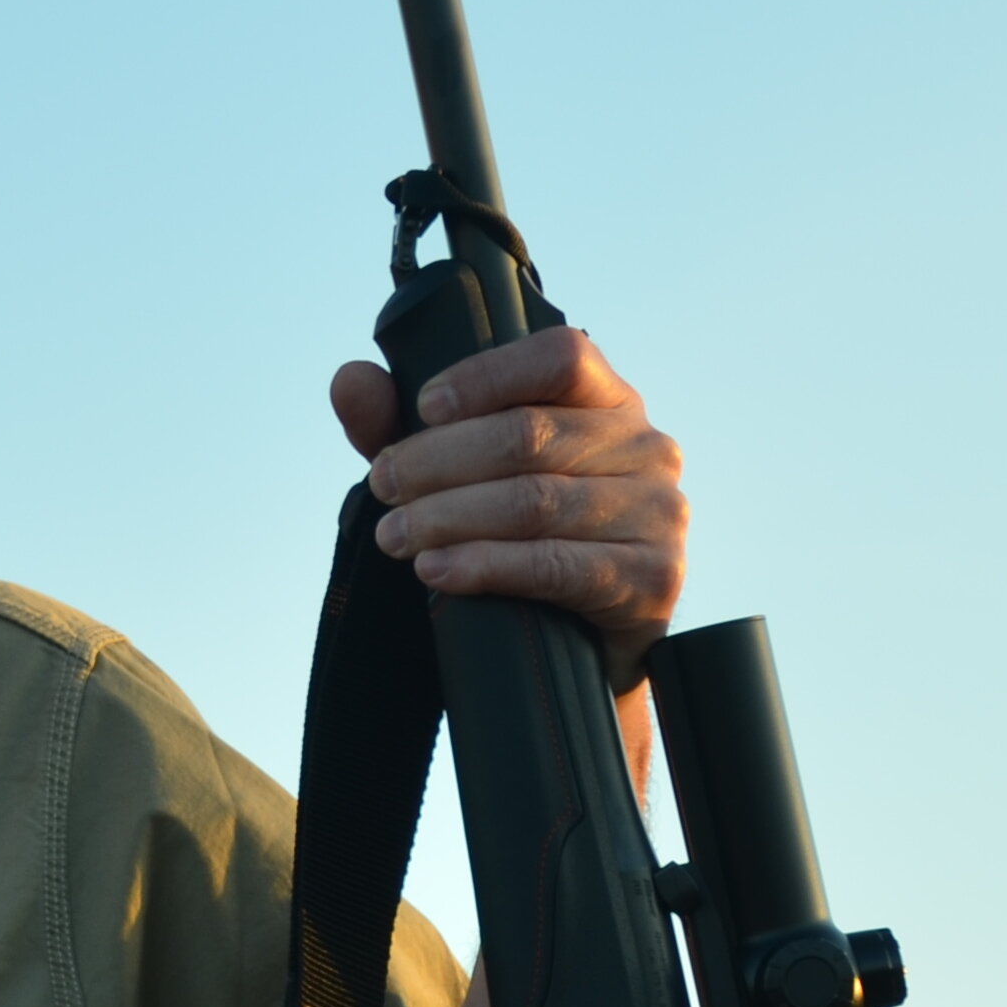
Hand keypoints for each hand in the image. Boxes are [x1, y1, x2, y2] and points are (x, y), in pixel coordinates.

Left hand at [327, 328, 687, 687]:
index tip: (422, 407)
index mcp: (611, 401)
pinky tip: (436, 571)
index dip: (487, 375)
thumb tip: (348, 380)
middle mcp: (647, 447)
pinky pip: (555, 566)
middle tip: (385, 486)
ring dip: (449, 517)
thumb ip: (408, 426)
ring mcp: (658, 513)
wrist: (585, 649)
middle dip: (440, 460)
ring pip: (535, 501)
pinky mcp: (652, 578)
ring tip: (395, 535)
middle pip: (531, 435)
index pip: (560, 357)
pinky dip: (485, 566)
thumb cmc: (525, 541)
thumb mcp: (463, 474)